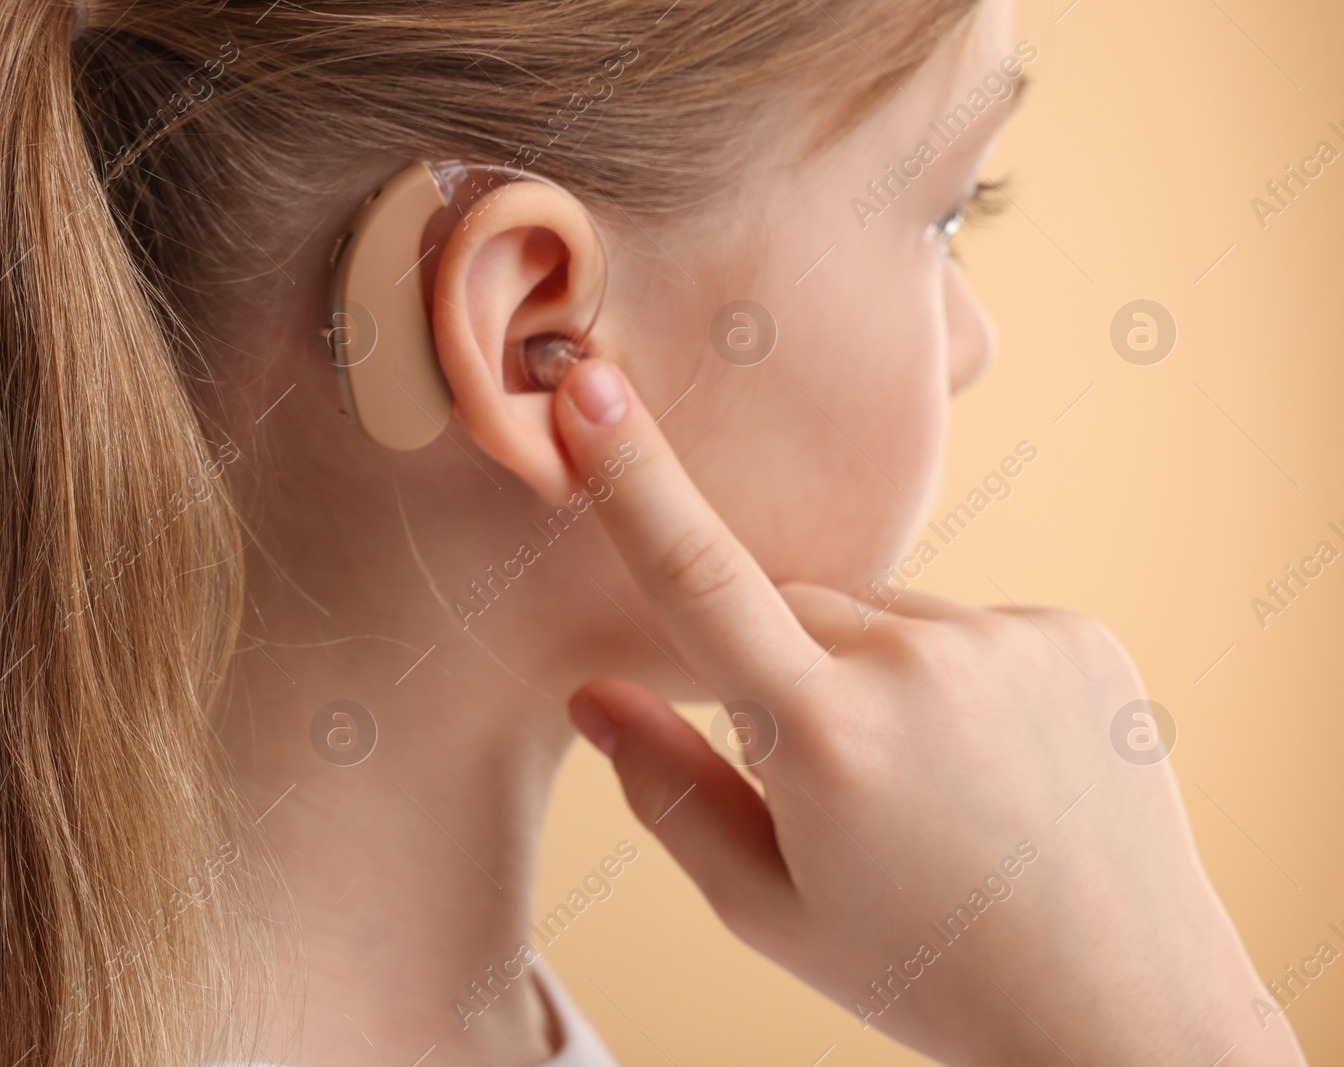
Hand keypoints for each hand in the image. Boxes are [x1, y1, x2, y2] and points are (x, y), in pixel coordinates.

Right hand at [551, 359, 1305, 1066]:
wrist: (1122, 1008)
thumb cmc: (926, 971)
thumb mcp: (770, 909)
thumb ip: (667, 793)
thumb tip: (595, 695)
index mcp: (825, 736)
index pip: (697, 576)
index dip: (630, 475)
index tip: (588, 383)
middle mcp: (918, 663)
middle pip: (789, 605)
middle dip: (777, 664)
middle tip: (829, 777)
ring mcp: (1008, 639)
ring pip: (878, 614)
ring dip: (868, 668)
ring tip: (924, 780)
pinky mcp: (1073, 633)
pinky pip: (962, 623)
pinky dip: (950, 673)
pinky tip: (988, 761)